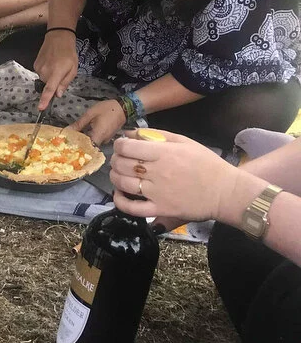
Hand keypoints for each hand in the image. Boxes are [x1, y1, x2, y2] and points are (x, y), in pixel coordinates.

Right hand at [33, 30, 78, 109]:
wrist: (58, 37)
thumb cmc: (69, 54)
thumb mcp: (73, 69)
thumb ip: (65, 83)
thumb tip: (58, 94)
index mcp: (56, 73)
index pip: (49, 90)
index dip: (45, 100)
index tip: (40, 108)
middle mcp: (44, 72)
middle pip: (48, 85)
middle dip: (54, 83)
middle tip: (62, 72)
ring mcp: (38, 68)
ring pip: (44, 79)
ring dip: (50, 76)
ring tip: (56, 65)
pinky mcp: (35, 64)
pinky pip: (40, 73)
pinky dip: (45, 71)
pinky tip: (50, 62)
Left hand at [71, 99, 125, 145]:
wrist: (123, 107)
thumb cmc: (106, 109)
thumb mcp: (90, 114)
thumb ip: (79, 124)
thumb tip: (68, 130)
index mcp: (99, 135)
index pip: (87, 147)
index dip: (77, 147)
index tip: (69, 144)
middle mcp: (103, 140)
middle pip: (89, 146)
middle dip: (79, 143)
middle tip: (69, 139)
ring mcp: (106, 139)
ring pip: (93, 142)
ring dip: (84, 139)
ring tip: (74, 135)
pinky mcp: (108, 136)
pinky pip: (97, 139)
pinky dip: (90, 137)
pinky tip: (84, 132)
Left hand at [109, 131, 239, 223]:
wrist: (226, 192)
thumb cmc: (207, 164)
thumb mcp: (184, 141)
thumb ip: (156, 135)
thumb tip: (130, 132)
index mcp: (164, 153)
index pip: (127, 147)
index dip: (118, 145)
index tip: (121, 146)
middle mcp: (158, 172)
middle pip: (122, 165)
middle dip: (115, 160)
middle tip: (119, 160)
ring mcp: (158, 193)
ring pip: (123, 184)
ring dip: (115, 177)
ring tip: (119, 174)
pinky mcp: (161, 210)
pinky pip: (133, 208)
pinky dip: (120, 201)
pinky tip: (119, 194)